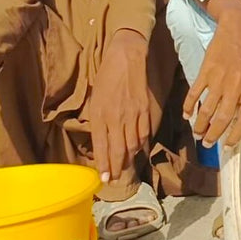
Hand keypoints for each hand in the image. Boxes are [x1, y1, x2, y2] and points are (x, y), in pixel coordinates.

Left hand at [88, 29, 150, 182]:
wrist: (126, 58)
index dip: (103, 164)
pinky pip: (144, 132)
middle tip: (115, 180)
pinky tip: (139, 150)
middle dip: (116, 167)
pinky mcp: (145, 110)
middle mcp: (116, 118)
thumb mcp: (95, 100)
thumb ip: (98, 121)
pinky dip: (141, 144)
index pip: (102, 146)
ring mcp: (133, 115)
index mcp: (100, 115)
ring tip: (125, 168)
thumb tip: (102, 140)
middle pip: (118, 149)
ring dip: (129, 159)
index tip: (104, 178)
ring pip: (132, 144)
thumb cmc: (106, 77)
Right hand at [183, 0, 240, 147]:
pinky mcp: (206, 71)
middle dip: (214, 135)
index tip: (228, 146)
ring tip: (197, 134)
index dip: (236, 135)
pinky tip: (186, 115)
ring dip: (200, 125)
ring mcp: (220, 78)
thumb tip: (239, 119)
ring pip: (207, 109)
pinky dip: (189, 106)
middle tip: (207, 144)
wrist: (238, 29)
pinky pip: (195, 93)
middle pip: (223, 118)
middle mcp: (237, 85)